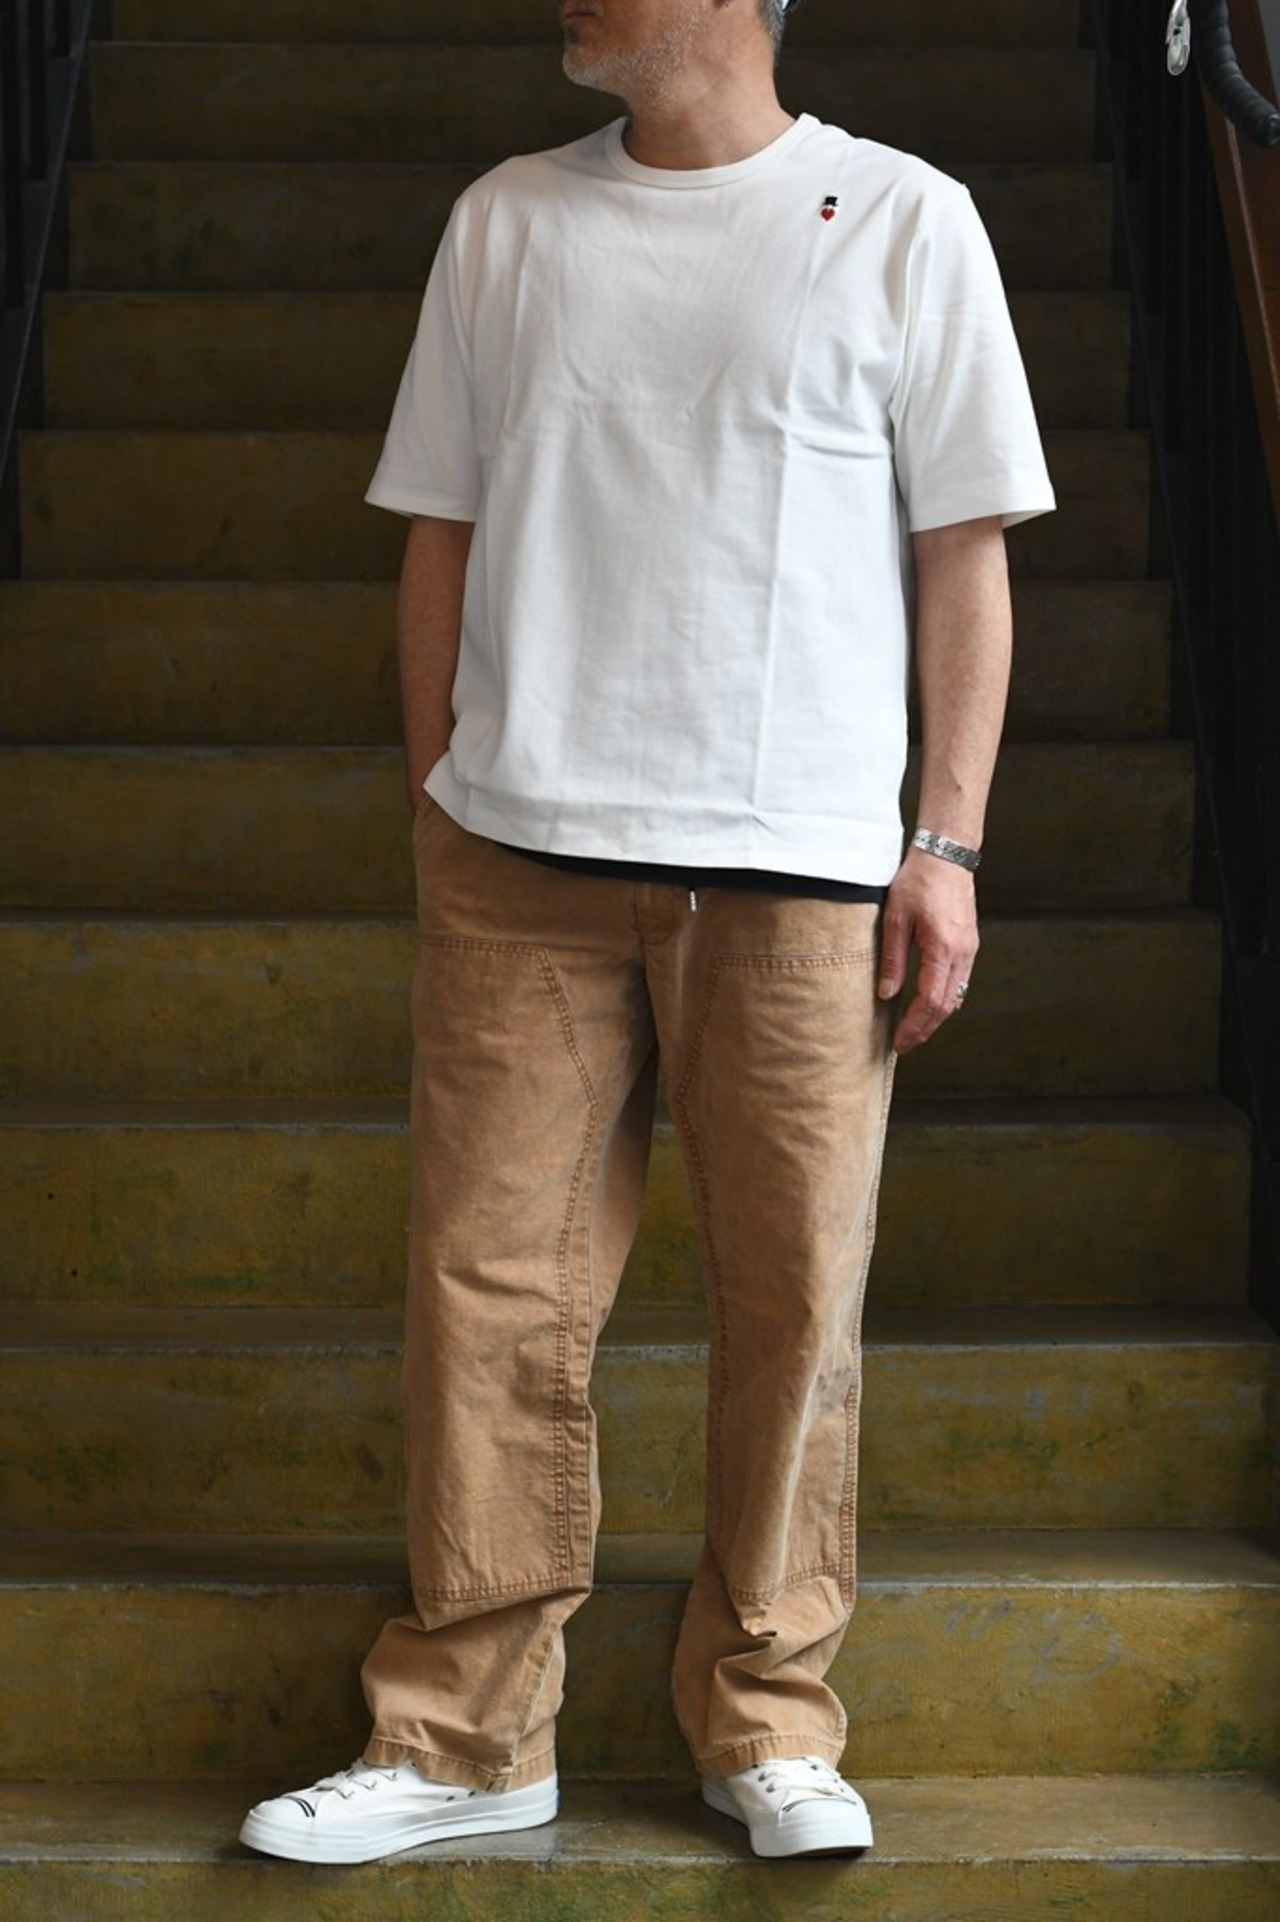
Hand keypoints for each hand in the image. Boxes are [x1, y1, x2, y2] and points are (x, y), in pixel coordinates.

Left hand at [877, 847, 977, 1053]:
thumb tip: (886, 994)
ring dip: (936, 1016)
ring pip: (957, 996)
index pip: (931, 1000)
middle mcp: (962, 953)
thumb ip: (892, 959)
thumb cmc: (918, 881)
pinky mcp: (969, 943)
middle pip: (948, 1005)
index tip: (901, 1040)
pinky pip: (960, 981)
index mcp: (942, 948)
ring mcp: (969, 949)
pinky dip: (944, 999)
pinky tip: (928, 1003)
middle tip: (905, 1043)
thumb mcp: (895, 919)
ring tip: (914, 1028)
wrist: (946, 855)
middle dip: (926, 1029)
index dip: (916, 1025)